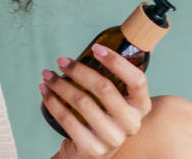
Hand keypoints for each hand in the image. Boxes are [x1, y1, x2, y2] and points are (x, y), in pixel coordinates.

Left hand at [41, 44, 151, 158]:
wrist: (91, 152)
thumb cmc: (104, 117)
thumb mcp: (120, 100)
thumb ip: (125, 76)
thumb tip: (147, 42)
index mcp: (141, 107)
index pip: (137, 80)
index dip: (117, 62)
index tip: (96, 48)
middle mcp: (131, 124)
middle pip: (103, 87)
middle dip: (77, 70)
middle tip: (61, 61)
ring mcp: (112, 138)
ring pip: (82, 101)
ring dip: (59, 84)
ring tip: (47, 75)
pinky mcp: (92, 148)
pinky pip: (67, 119)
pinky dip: (52, 101)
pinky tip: (44, 92)